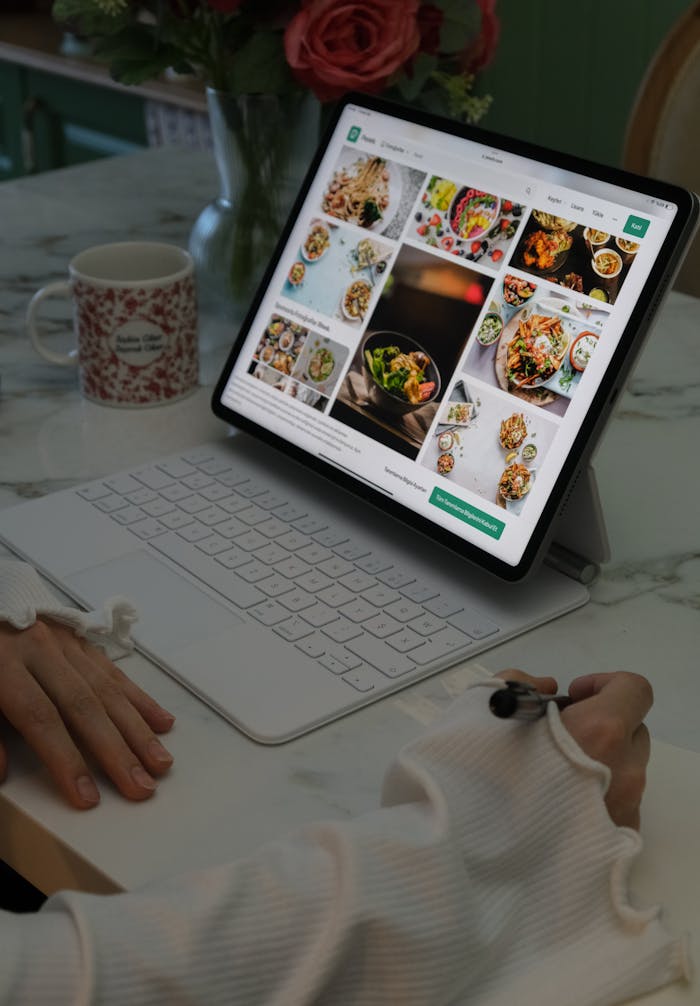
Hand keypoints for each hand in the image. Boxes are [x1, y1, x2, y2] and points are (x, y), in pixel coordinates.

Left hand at [0, 618, 174, 808]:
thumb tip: (1, 774)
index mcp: (5, 666)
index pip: (41, 717)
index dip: (66, 759)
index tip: (87, 797)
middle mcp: (41, 651)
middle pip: (84, 705)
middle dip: (116, 751)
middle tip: (142, 787)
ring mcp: (66, 642)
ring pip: (107, 689)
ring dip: (137, 729)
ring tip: (160, 762)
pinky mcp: (81, 639)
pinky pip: (115, 672)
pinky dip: (140, 699)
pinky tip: (161, 722)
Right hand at [496, 669, 651, 828]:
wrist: (474, 840)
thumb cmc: (485, 771)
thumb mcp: (489, 704)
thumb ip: (524, 682)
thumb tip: (548, 690)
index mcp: (601, 730)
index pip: (634, 690)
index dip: (604, 683)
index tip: (573, 696)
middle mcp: (626, 769)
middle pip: (633, 730)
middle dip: (601, 724)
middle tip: (558, 735)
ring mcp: (627, 807)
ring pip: (627, 768)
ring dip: (599, 760)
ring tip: (554, 774)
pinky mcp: (620, 838)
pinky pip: (620, 801)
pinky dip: (597, 794)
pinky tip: (559, 803)